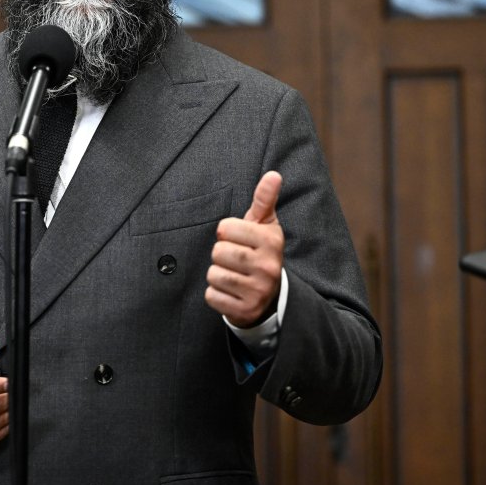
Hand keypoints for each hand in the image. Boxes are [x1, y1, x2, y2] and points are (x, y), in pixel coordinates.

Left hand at [205, 171, 283, 327]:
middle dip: (221, 254)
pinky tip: (230, 292)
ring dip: (217, 274)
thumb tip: (273, 174)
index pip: (226, 228)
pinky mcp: (246, 310)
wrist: (271, 296)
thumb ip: (264, 199)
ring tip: (233, 274)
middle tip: (234, 259)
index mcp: (272, 241)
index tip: (237, 238)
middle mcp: (269, 267)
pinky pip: (212, 296)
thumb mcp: (265, 225)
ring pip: (214, 274)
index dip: (226, 232)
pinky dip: (215, 294)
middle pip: (218, 251)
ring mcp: (259, 291)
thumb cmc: (260, 251)